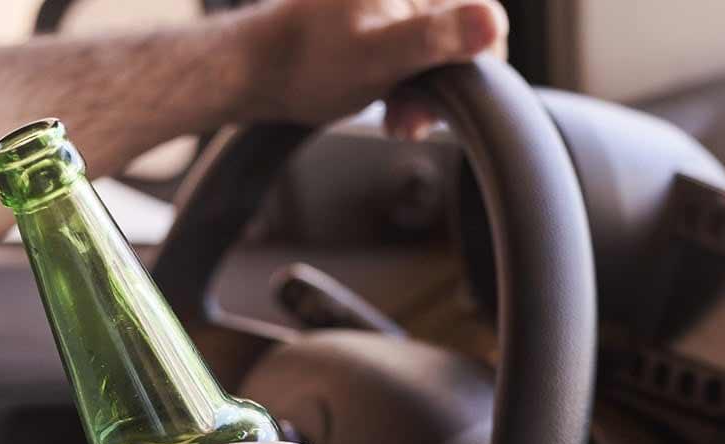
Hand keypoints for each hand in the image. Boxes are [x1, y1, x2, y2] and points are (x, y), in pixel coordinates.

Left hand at [245, 0, 507, 134]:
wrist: (258, 71)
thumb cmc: (311, 64)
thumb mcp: (379, 56)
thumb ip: (434, 39)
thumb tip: (492, 21)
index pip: (483, 17)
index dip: (475, 67)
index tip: (449, 105)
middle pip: (459, 39)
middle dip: (443, 89)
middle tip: (410, 124)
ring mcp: (394, 8)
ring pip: (436, 55)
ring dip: (424, 96)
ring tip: (397, 124)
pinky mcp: (380, 28)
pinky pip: (412, 59)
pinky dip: (406, 90)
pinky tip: (389, 112)